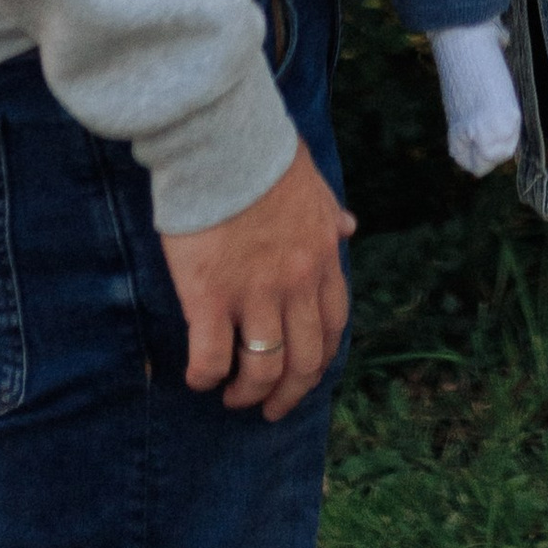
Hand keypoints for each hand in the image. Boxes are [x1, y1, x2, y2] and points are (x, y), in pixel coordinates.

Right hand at [161, 139, 355, 419]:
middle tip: (270, 408)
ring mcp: (255, 294)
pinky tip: (199, 378)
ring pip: (262, 370)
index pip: (333, 327)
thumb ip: (329, 212)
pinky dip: (206, 377)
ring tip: (233, 396)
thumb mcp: (312, 183)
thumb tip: (348, 228)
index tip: (303, 377)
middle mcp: (296, 284)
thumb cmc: (263, 154)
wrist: (222, 139)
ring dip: (249, 393)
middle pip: (303, 361)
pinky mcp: (211, 297)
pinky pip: (211, 358)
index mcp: (322, 258)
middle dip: (289, 394)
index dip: (319, 362)